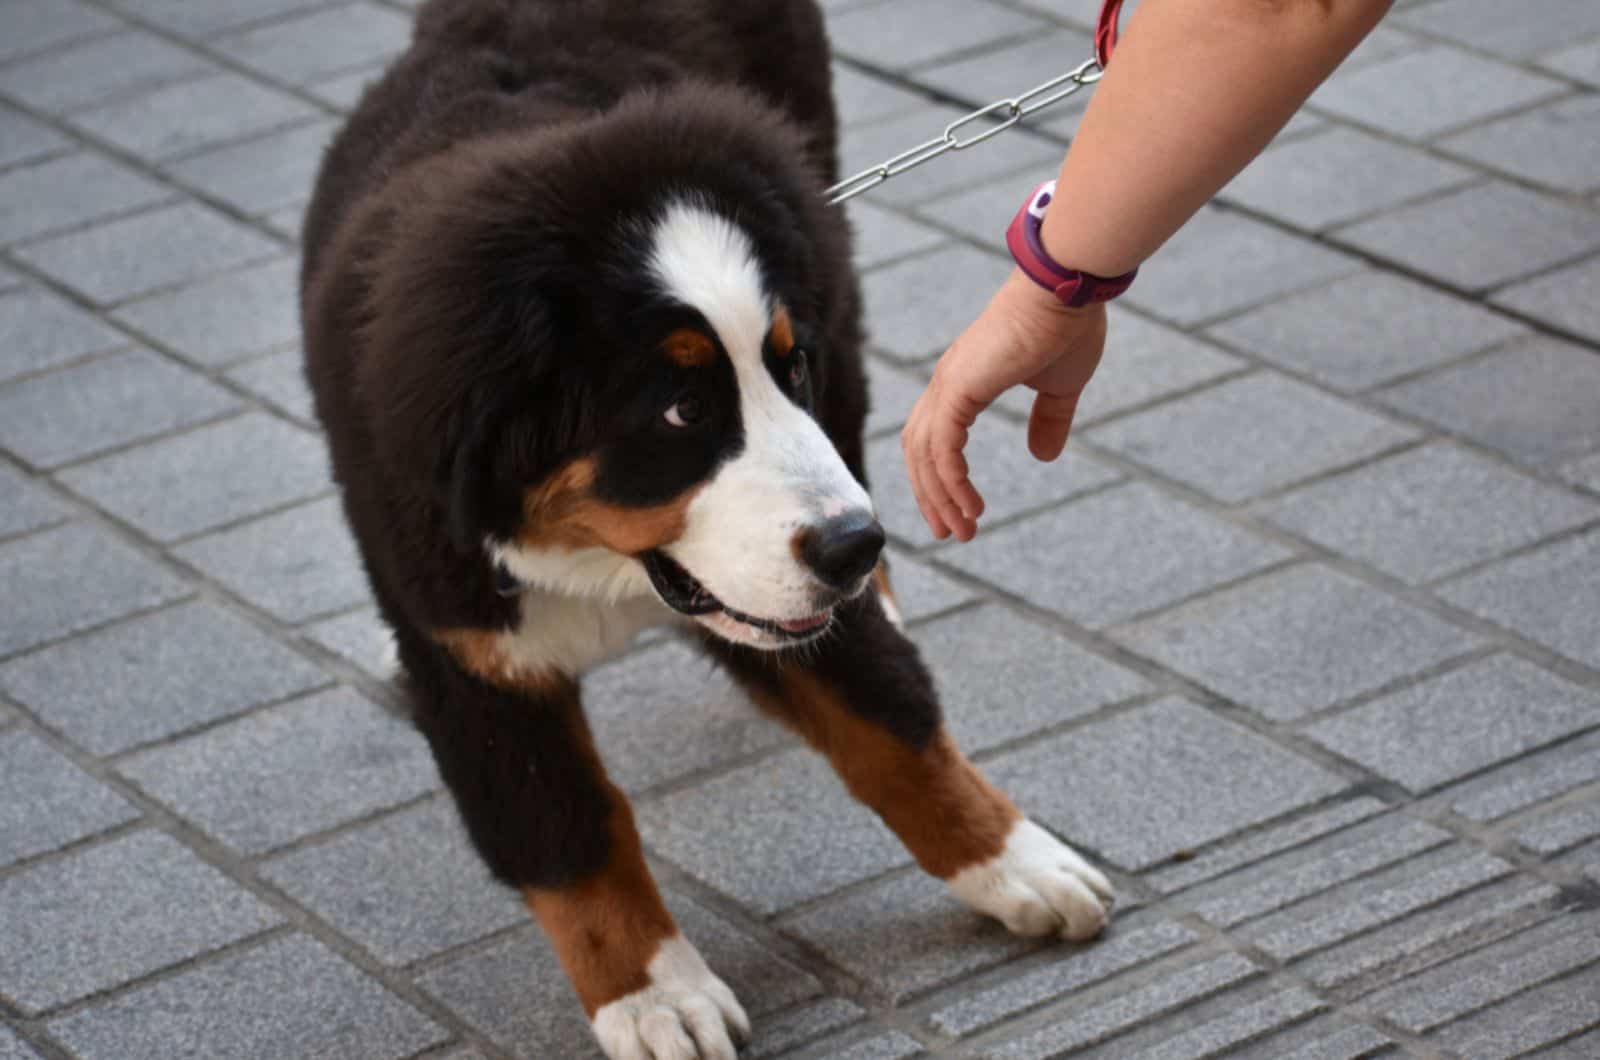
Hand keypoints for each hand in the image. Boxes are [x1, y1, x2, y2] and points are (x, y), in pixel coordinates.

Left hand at [901, 269, 1107, 541]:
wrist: (1067, 292)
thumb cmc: (1066, 328)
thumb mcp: (1059, 388)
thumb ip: (1049, 421)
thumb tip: (1042, 456)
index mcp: (963, 381)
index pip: (934, 436)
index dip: (940, 476)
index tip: (958, 511)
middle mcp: (947, 383)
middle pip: (918, 451)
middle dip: (931, 496)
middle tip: (949, 533)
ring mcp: (948, 384)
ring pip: (925, 455)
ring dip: (941, 498)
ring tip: (962, 531)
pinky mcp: (958, 389)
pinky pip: (943, 448)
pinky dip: (952, 482)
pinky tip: (969, 507)